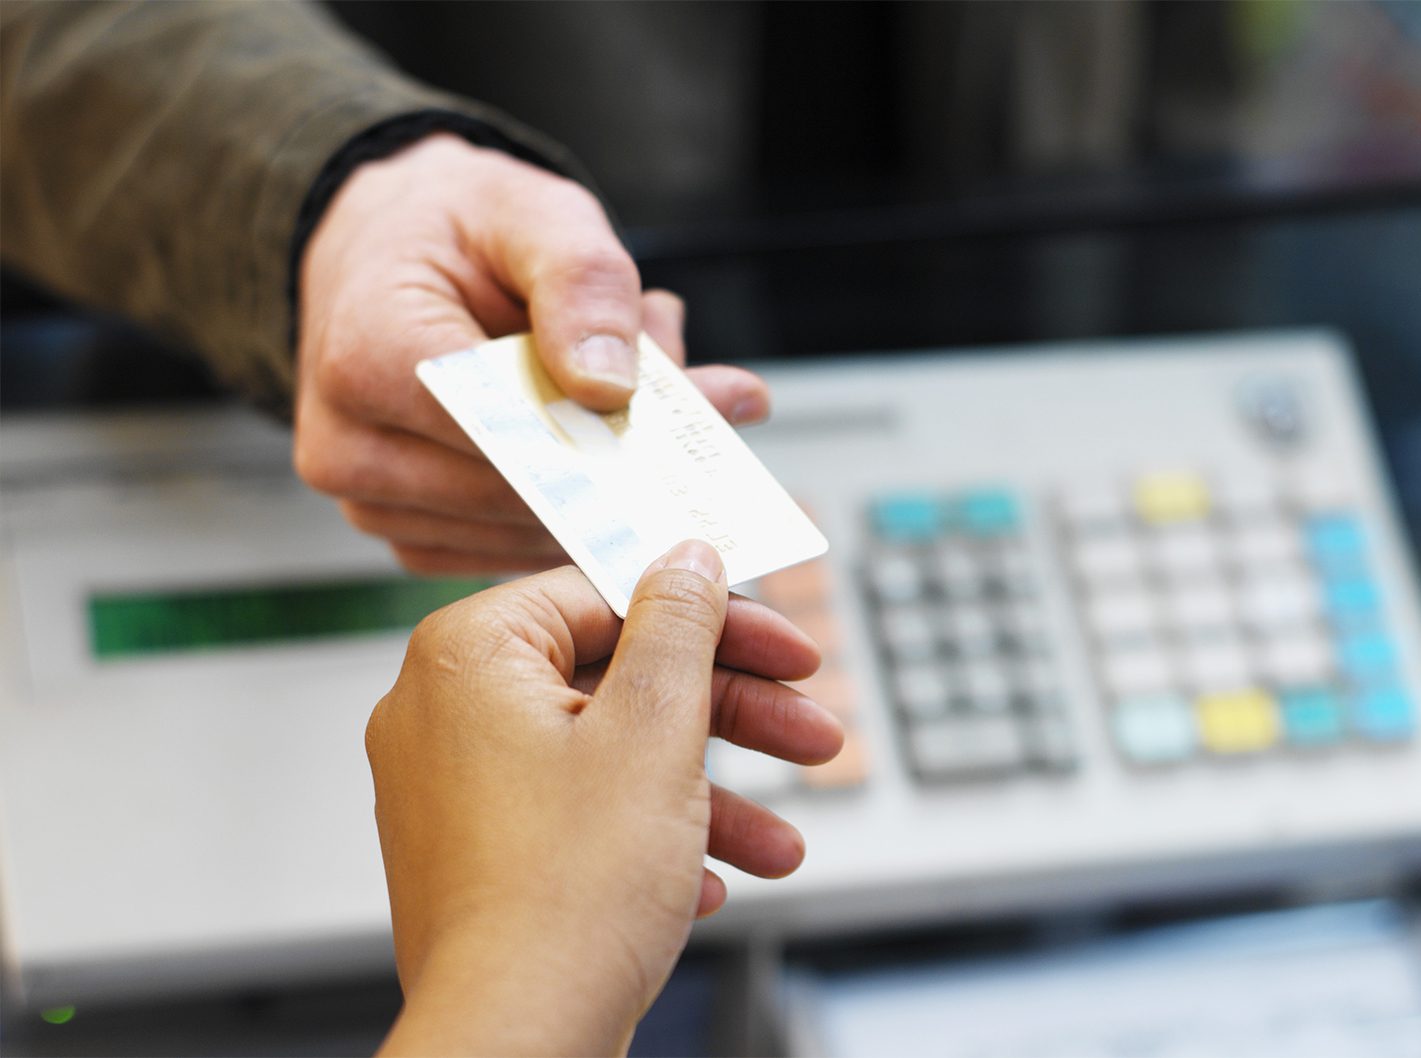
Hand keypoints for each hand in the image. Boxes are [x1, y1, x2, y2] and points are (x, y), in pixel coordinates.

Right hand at [295, 133, 768, 573]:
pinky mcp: (408, 533)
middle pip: (520, 497)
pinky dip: (574, 502)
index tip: (693, 419)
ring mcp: (373, 503)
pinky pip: (514, 548)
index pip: (504, 437)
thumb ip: (583, 283)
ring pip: (527, 533)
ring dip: (603, 479)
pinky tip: (593, 435)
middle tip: (700, 389)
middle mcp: (351, 449)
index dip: (603, 436)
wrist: (383, 251)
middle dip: (621, 456)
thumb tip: (612, 387)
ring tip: (634, 390)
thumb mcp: (532, 212)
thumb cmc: (458, 229)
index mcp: (366, 360)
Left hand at [368, 543, 840, 1055]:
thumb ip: (678, 626)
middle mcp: (446, 714)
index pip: (608, 595)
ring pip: (609, 757)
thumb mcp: (654, 731)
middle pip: (618, 678)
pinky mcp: (479, 856)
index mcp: (470, 657)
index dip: (715, 619)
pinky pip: (581, 817)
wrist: (517, 1040)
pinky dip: (653, 838)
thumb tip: (685, 557)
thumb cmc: (565, 898)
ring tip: (785, 839)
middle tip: (809, 733)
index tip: (779, 643)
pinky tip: (711, 880)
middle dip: (731, 716)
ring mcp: (457, 790)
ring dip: (710, 793)